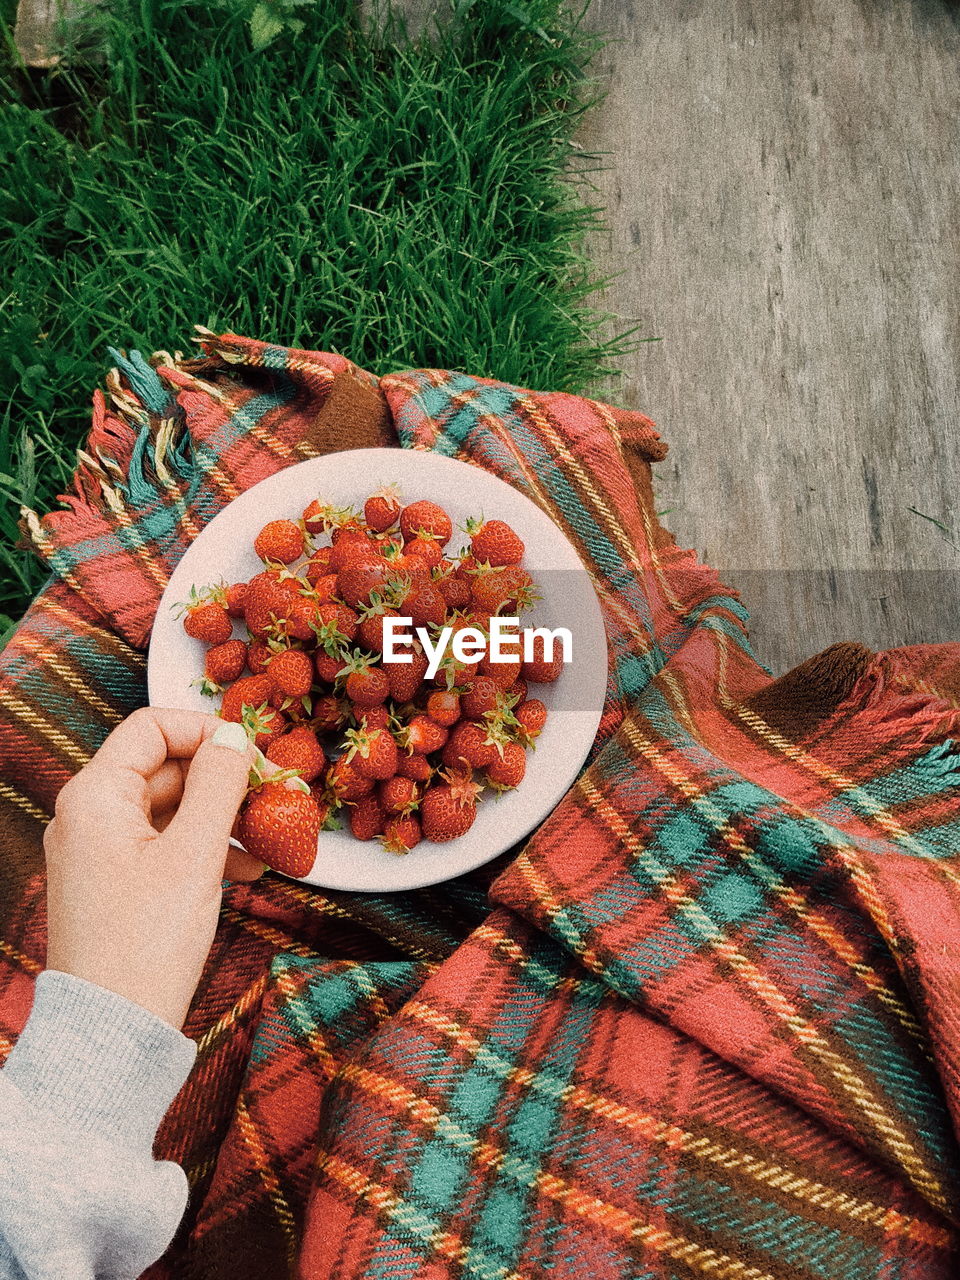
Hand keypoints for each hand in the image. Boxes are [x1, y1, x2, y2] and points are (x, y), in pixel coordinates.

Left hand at [44, 708, 263, 1029]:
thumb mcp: (195, 855)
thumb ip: (218, 785)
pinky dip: (205, 846)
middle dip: (223, 778)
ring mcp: (99, 850)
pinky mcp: (114, 881)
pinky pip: (165, 843)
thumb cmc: (146, 944)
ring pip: (170, 807)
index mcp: (95, 796)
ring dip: (221, 814)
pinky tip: (248, 867)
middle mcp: (88, 815)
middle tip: (273, 795)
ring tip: (269, 836)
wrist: (112, 1031)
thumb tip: (234, 736)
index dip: (207, 731)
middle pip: (165, 767)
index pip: (152, 727)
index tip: (254, 753)